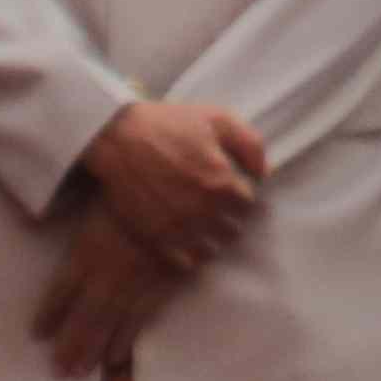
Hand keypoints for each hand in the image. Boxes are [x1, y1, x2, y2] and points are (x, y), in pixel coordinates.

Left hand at [30, 201, 192, 377]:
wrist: (187, 185)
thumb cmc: (136, 179)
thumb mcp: (95, 189)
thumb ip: (69, 207)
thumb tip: (35, 215)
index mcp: (88, 246)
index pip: (62, 287)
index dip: (49, 311)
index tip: (37, 333)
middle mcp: (108, 269)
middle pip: (83, 313)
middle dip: (70, 342)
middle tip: (58, 370)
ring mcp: (136, 279)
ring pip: (109, 321)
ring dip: (92, 348)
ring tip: (77, 373)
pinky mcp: (164, 282)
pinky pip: (141, 317)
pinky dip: (127, 339)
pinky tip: (116, 357)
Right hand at [78, 95, 271, 269]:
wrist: (117, 138)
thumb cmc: (168, 124)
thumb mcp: (217, 119)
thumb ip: (250, 144)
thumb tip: (264, 173)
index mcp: (222, 182)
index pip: (247, 205)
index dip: (239, 196)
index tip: (228, 189)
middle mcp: (204, 210)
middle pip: (232, 230)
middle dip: (227, 218)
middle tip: (214, 207)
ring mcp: (179, 227)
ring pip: (211, 249)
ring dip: (210, 238)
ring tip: (200, 224)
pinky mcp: (157, 238)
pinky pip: (186, 262)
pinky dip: (189, 253)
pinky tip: (184, 237)